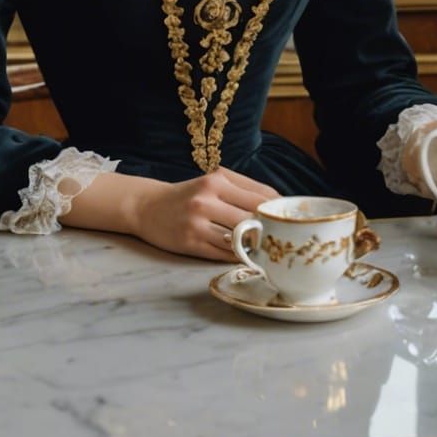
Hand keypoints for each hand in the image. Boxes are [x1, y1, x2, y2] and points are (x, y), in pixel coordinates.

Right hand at [125, 168, 281, 259]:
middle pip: (251, 219)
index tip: (288, 218)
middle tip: (279, 236)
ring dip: (253, 245)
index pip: (260, 196)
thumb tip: (279, 203)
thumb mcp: (214, 181)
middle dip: (268, 229)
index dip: (278, 210)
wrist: (147, 207)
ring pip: (238, 239)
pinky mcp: (189, 244)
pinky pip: (222, 254)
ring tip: (263, 247)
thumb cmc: (189, 193)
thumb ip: (245, 188)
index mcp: (217, 180)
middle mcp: (206, 200)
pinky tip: (243, 254)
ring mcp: (197, 223)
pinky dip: (236, 255)